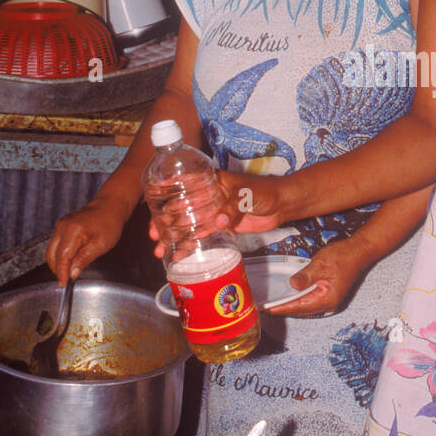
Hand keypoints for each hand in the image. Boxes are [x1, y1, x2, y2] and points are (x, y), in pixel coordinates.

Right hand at [46, 194, 129, 284]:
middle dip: (57, 269)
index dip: (61, 272)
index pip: (61, 257)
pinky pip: (56, 243)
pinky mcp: (62, 225)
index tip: (64, 284)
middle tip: (67, 280)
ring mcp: (61, 225)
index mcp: (73, 231)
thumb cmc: (109, 224)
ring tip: (68, 273)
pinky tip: (70, 261)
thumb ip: (84, 260)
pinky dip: (60, 254)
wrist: (110, 206)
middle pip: (51, 254)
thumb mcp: (100, 245)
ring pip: (51, 249)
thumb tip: (72, 274)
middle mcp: (63, 226)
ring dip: (58, 262)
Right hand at [147, 171, 285, 257]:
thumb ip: (232, 206)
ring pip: (189, 225)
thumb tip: (218, 222)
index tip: (151, 202)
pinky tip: (178, 254)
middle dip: (165, 221)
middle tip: (154, 234)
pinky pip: (202, 235)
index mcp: (213, 181)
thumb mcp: (247, 194)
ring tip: (160, 249)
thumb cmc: (266, 190)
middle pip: (182, 209)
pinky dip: (190, 245)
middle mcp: (209, 196)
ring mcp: (214, 211)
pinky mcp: (222, 226)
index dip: (167, 194)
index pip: (185, 186)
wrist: (283, 204)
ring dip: (174, 236)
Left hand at [265, 236, 374, 317]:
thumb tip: (293, 285)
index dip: (282, 308)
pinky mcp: (330, 295)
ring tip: (276, 305)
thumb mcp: (320, 264)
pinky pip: (311, 302)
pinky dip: (300, 301)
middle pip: (302, 310)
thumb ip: (305, 276)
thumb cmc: (343, 256)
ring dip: (292, 306)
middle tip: (266, 308)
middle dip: (284, 309)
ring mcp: (331, 301)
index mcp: (327, 298)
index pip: (299, 306)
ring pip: (306, 307)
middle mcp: (329, 304)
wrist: (359, 251)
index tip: (267, 310)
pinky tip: (292, 298)